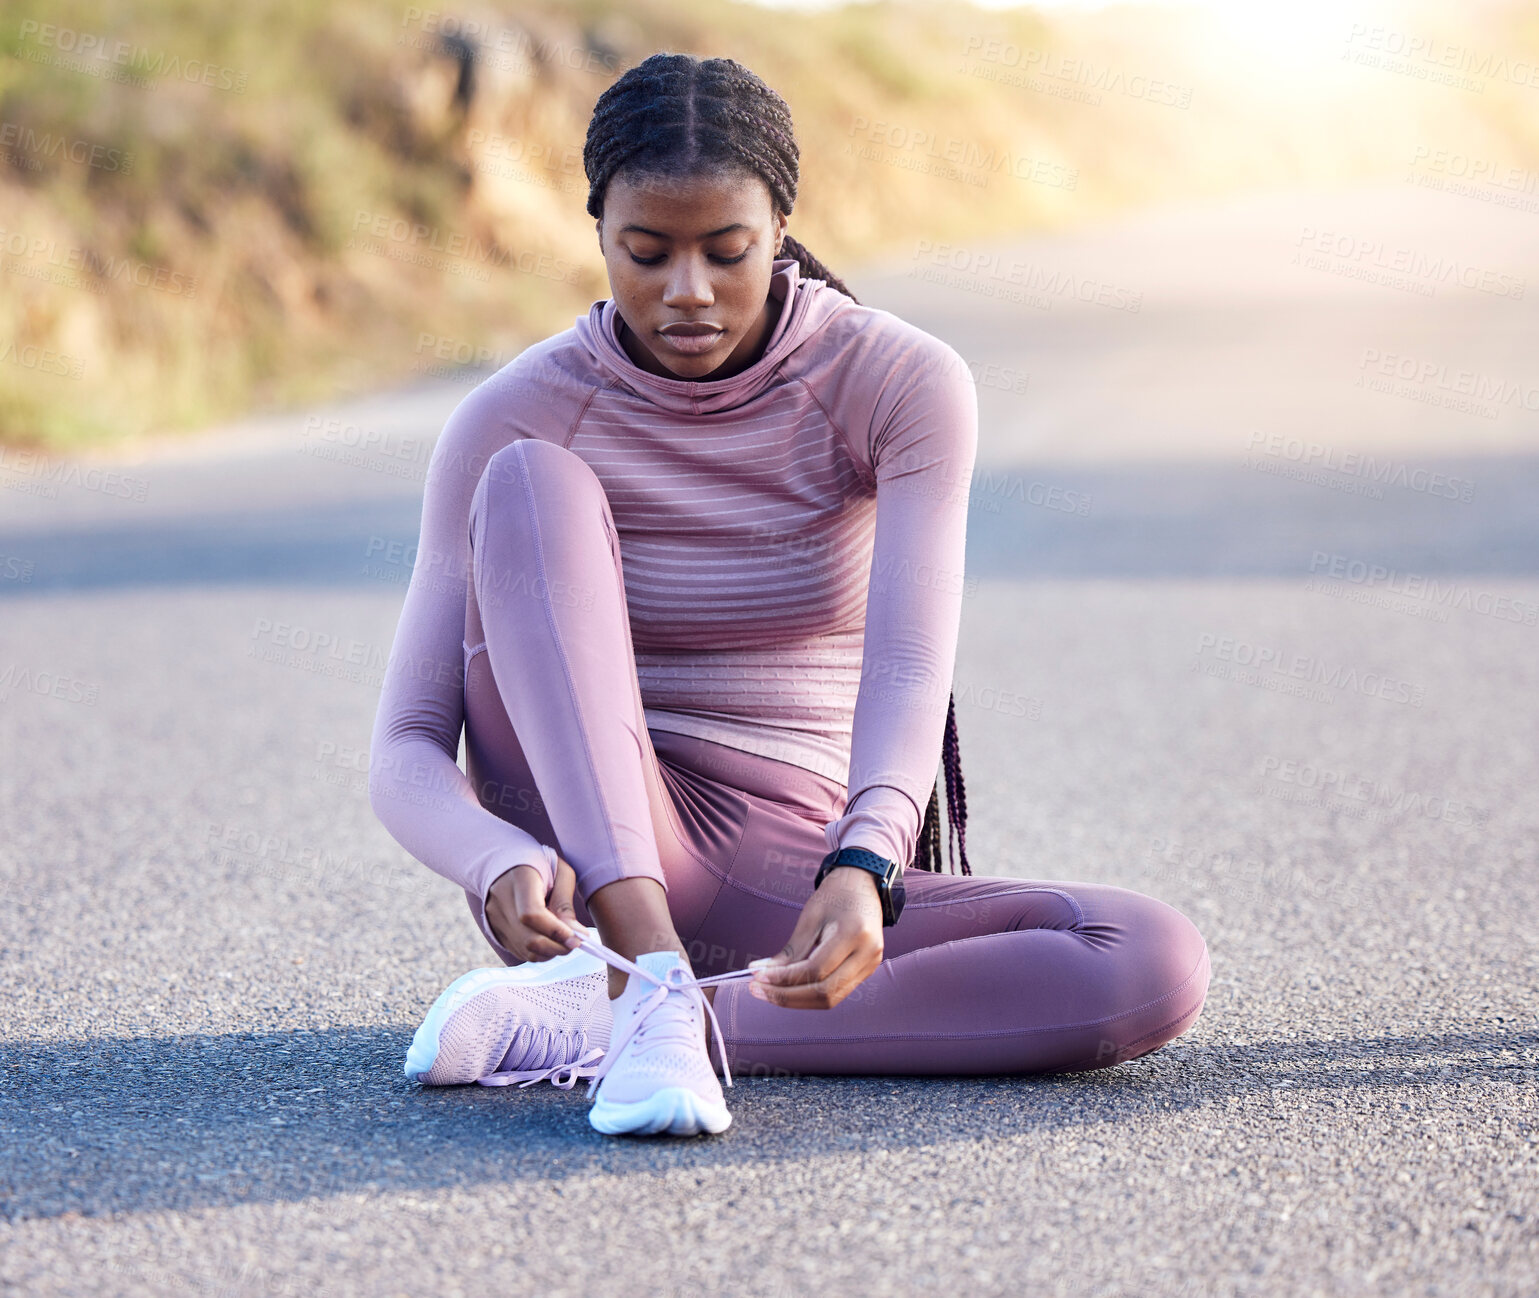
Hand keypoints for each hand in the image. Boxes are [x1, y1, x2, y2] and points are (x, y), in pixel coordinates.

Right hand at [484, 853, 582, 961]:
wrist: (504, 862)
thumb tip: (576, 935)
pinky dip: (539, 953)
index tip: (576, 938)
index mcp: (520, 878)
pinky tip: (549, 941)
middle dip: (557, 947)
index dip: (556, 931)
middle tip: (575, 943)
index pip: (532, 914)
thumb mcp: (560, 873)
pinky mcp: (495, 930)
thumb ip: (565, 904)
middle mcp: (501, 900)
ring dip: (550, 953)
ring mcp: (495, 917)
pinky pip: (519, 951)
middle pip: (528, 938)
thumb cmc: (539, 865)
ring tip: (563, 941)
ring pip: (525, 950)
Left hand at [748, 866, 883, 1008]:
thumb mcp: (809, 917)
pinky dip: (809, 995)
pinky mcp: (866, 972)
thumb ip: (789, 951)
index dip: (783, 978)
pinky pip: (836, 993)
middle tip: (757, 990)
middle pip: (824, 993)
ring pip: (830, 1000)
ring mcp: (870, 966)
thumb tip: (759, 973)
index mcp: (854, 934)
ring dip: (796, 1001)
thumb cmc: (835, 895)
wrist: (863, 885)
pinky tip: (788, 989)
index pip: (815, 970)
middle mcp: (867, 954)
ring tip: (768, 993)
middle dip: (787, 996)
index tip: (757, 977)